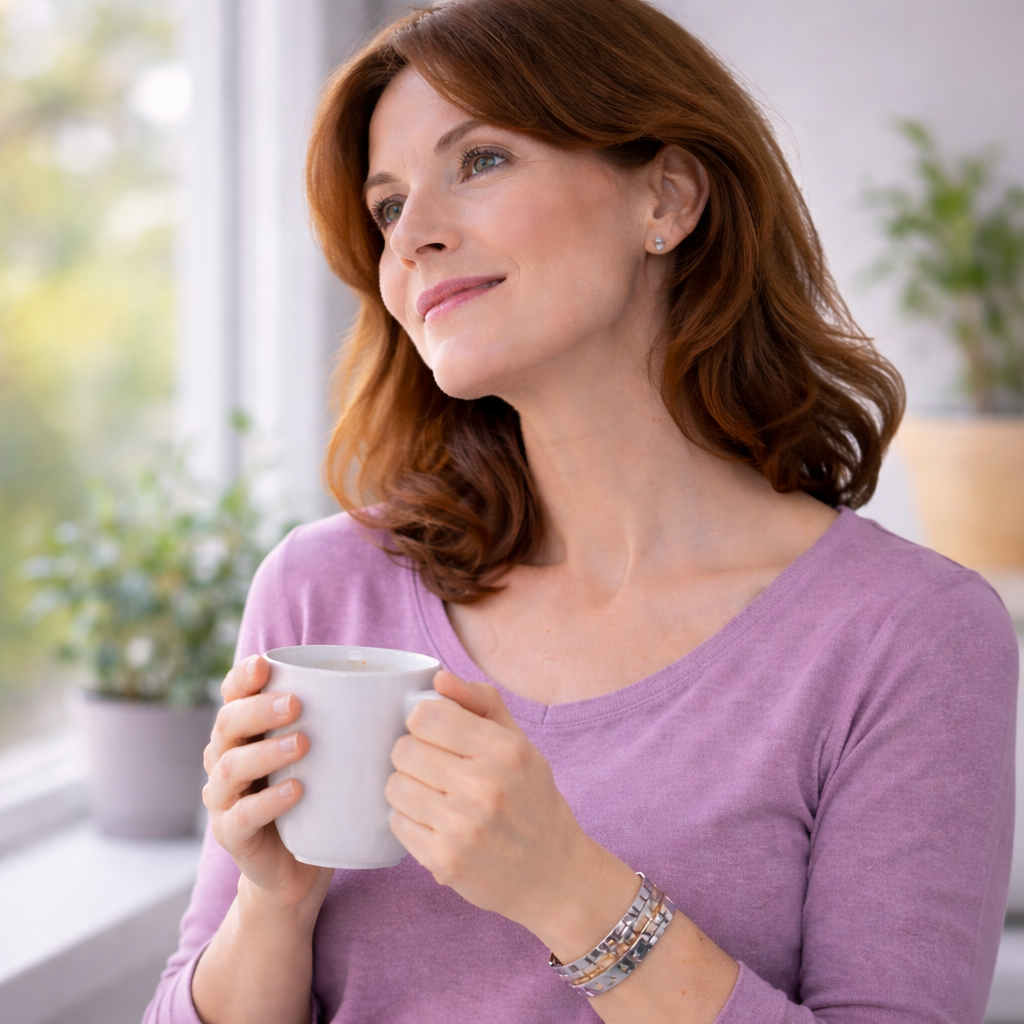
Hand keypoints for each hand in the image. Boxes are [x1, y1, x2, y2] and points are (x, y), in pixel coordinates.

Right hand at [202, 655, 332, 912]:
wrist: (297, 870)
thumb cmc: (318, 798)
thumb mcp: (326, 755)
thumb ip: (345, 722)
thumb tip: (410, 687)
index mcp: (245, 732)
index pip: (232, 695)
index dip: (242, 678)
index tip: (263, 664)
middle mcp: (226, 758)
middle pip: (227, 724)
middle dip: (259, 709)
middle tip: (296, 704)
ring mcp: (224, 798)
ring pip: (231, 767)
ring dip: (266, 751)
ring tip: (302, 744)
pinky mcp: (231, 835)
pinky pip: (242, 816)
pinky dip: (269, 801)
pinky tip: (296, 791)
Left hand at [386, 671, 635, 951]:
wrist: (556, 876)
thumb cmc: (534, 802)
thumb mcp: (520, 744)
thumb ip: (480, 702)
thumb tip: (438, 678)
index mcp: (504, 750)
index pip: (426, 716)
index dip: (423, 722)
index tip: (435, 734)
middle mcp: (483, 786)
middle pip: (404, 750)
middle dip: (414, 755)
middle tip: (434, 769)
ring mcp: (462, 827)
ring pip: (395, 786)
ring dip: (408, 788)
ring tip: (433, 796)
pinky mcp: (444, 861)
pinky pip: (397, 824)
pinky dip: (410, 821)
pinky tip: (435, 824)